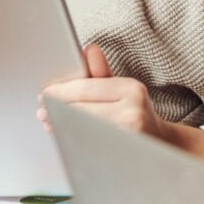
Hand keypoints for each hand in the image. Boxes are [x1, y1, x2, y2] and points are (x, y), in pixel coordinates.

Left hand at [38, 44, 177, 145]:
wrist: (161, 144)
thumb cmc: (136, 113)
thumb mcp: (123, 89)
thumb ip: (101, 72)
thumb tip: (89, 49)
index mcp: (131, 89)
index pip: (86, 88)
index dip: (60, 92)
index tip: (45, 94)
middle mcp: (133, 111)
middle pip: (81, 110)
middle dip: (57, 111)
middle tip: (42, 113)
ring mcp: (128, 136)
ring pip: (82, 129)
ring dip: (61, 127)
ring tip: (50, 124)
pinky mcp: (122, 155)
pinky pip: (89, 146)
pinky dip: (73, 140)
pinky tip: (65, 137)